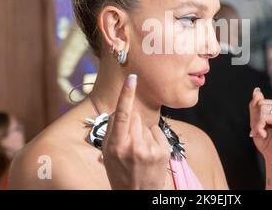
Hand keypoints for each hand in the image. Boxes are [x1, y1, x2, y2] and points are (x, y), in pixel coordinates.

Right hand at [101, 74, 169, 188]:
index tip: (132, 78)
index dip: (127, 94)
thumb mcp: (108, 154)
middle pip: (135, 117)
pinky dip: (154, 138)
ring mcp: (150, 149)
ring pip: (147, 124)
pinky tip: (150, 152)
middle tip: (130, 143)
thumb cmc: (120, 173)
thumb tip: (121, 110)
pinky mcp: (163, 150)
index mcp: (115, 146)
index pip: (122, 115)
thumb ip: (113, 131)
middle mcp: (133, 146)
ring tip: (140, 152)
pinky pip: (158, 131)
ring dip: (144, 133)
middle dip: (133, 124)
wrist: (138, 194)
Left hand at [249, 56, 271, 188]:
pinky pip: (265, 116)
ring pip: (261, 107)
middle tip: (260, 129)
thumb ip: (255, 106)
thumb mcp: (256, 121)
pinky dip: (259, 126)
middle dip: (254, 116)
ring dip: (256, 122)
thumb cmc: (267, 141)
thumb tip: (257, 91)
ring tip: (264, 132)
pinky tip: (265, 134)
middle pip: (261, 101)